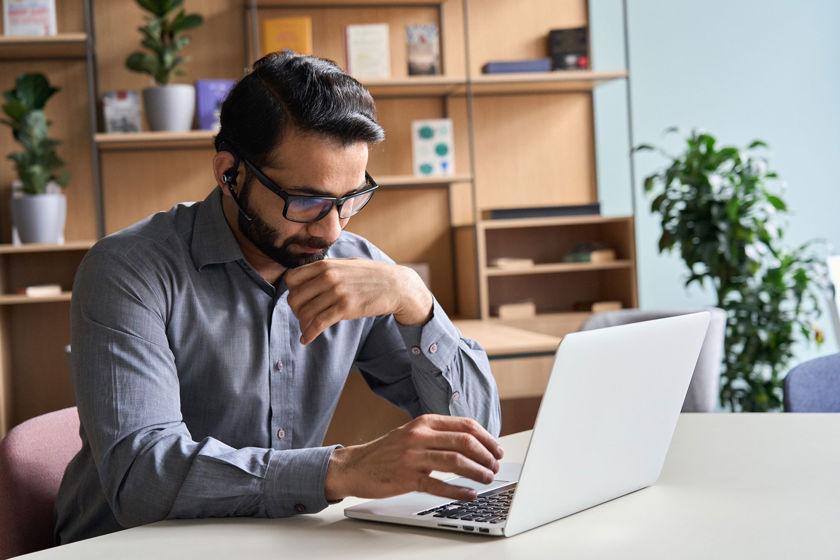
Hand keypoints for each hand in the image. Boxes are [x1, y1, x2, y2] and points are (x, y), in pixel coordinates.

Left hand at [285, 258, 432, 344]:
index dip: (292, 291)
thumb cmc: (370, 275)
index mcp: (325, 265)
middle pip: (295, 298)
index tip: (299, 300)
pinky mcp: (345, 308)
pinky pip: (318, 323)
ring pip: (305, 313)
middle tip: (304, 317)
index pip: (292, 278)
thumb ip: (326, 270)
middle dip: (296, 310)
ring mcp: (336, 292)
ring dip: (303, 324)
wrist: (395, 285)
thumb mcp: (346, 264)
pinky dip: (309, 334)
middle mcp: (328, 277)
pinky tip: (306, 340)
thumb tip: (306, 279)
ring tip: (307, 329)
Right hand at [324, 415, 504, 501]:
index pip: (465, 425)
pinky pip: (438, 485)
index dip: (486, 438)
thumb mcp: (413, 433)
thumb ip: (439, 434)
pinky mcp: (407, 478)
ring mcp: (412, 457)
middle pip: (464, 442)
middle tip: (495, 466)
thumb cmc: (388, 451)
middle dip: (485, 455)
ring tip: (487, 478)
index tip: (497, 449)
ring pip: (455, 462)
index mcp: (424, 422)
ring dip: (477, 472)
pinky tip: (470, 494)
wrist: (355, 465)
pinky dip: (458, 491)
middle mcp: (419, 436)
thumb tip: (473, 442)